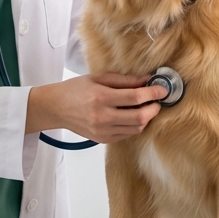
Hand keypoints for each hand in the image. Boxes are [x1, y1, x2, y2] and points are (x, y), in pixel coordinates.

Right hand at [26, 73, 168, 143]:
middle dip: (153, 108)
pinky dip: (135, 125)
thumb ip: (124, 80)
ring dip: (146, 118)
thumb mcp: (98, 78)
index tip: (163, 90)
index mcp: (101, 97)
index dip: (153, 93)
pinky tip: (133, 116)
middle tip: (157, 100)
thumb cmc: (75, 89)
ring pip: (136, 128)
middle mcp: (102, 117)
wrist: (56, 108)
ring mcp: (103, 131)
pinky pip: (127, 134)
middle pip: (139, 116)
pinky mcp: (103, 139)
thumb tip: (146, 80)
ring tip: (146, 107)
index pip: (134, 97)